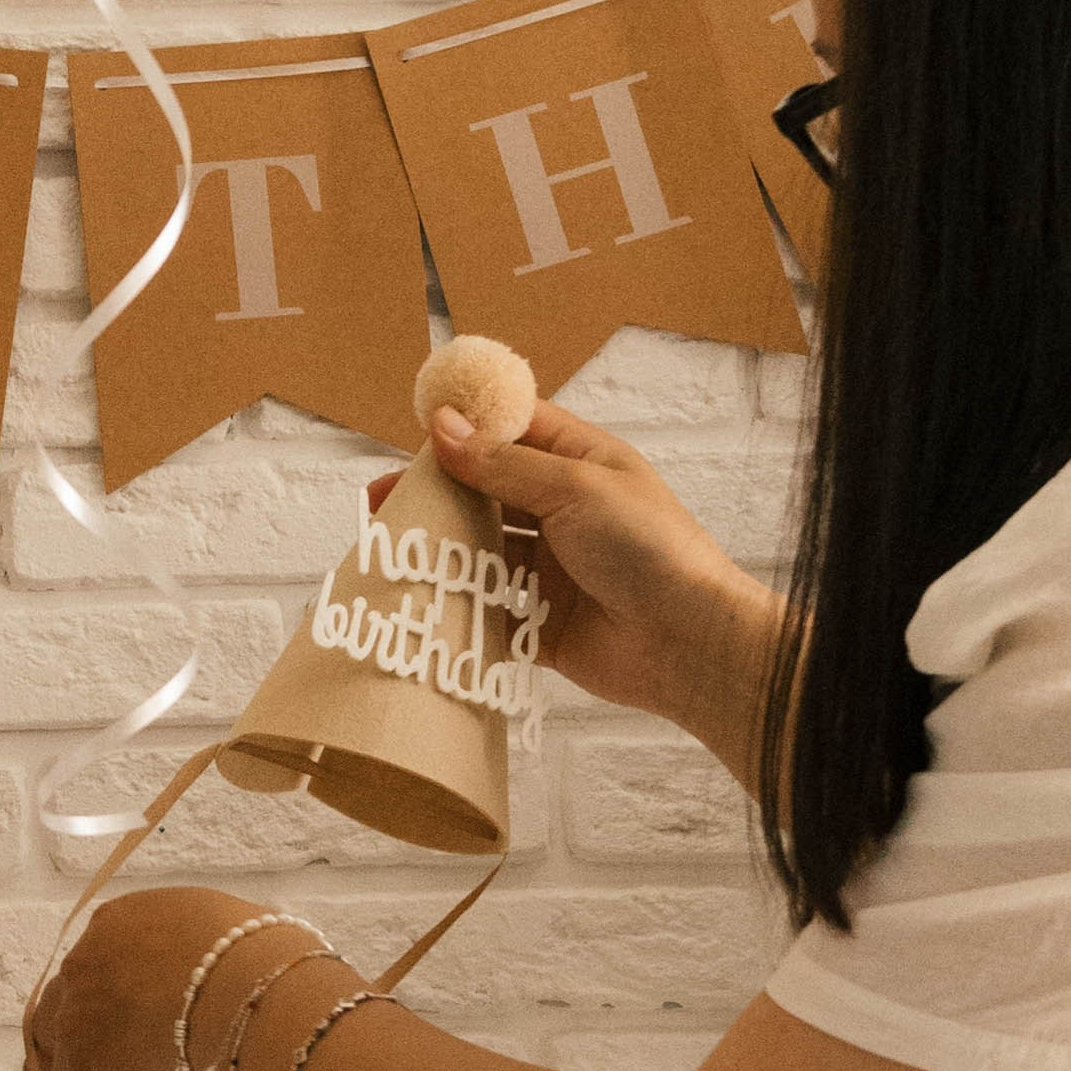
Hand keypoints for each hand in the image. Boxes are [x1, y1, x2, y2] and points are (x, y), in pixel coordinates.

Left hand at [25, 884, 360, 1070]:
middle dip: (51, 1064)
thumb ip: (191, 949)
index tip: (95, 1033)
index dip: (89, 1008)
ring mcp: (82, 1033)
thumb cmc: (259, 956)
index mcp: (110, 930)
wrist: (256, 994)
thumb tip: (219, 973)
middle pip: (51, 1028)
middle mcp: (82, 976)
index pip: (86, 975)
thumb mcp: (215, 928)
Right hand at [372, 401, 783, 783]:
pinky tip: (419, 597)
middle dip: (437, 494)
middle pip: (486, 492)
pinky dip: (459, 603)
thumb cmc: (649, 549)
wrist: (688, 643)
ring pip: (482, 550)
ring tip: (391, 547)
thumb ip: (504, 464)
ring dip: (441, 548)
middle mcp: (563, 511)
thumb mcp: (575, 487)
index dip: (464, 426)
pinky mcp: (541, 623)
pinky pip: (490, 609)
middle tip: (382, 500)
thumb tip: (443, 426)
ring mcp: (552, 569)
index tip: (413, 430)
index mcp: (580, 463)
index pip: (512, 430)